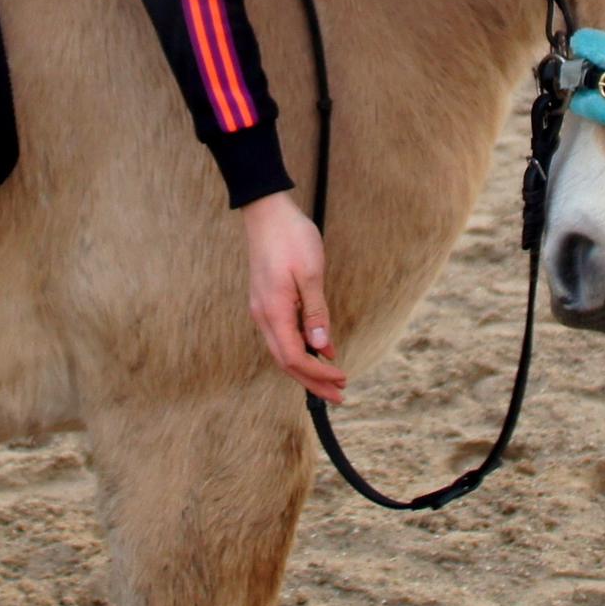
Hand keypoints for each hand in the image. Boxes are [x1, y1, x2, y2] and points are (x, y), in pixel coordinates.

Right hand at [241, 191, 346, 403]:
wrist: (267, 211)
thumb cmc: (291, 237)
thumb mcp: (310, 273)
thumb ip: (315, 311)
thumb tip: (322, 345)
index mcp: (273, 312)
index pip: (295, 358)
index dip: (318, 374)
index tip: (341, 380)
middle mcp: (263, 315)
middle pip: (287, 361)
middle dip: (312, 381)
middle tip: (339, 394)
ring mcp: (262, 308)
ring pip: (283, 349)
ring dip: (306, 366)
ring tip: (331, 377)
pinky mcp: (267, 300)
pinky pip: (283, 333)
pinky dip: (301, 346)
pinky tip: (319, 347)